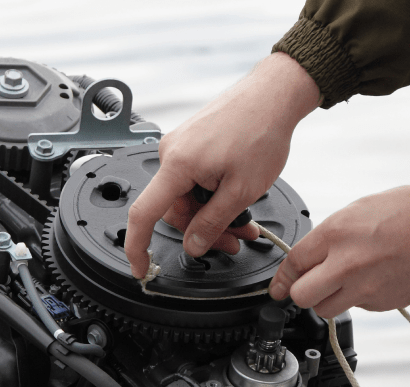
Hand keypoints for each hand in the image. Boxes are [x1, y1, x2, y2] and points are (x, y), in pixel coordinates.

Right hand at [125, 52, 320, 277]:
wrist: (273, 95)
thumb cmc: (261, 131)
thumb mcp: (241, 191)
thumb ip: (213, 223)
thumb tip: (194, 245)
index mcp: (177, 164)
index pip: (143, 214)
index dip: (137, 247)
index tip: (140, 267)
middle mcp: (171, 152)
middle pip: (173, 210)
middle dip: (202, 230)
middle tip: (233, 241)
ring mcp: (180, 146)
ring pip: (187, 197)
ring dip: (213, 215)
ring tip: (243, 224)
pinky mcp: (192, 143)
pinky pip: (194, 180)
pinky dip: (213, 196)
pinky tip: (235, 201)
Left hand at [268, 184, 409, 315]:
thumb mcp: (360, 208)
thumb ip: (332, 234)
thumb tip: (315, 253)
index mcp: (336, 234)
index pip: (293, 264)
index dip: (282, 278)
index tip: (278, 287)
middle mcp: (345, 264)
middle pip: (302, 296)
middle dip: (301, 292)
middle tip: (310, 285)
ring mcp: (364, 288)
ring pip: (326, 309)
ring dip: (328, 299)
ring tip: (344, 283)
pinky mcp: (382, 303)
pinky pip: (357, 307)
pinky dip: (358, 298)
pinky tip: (374, 279)